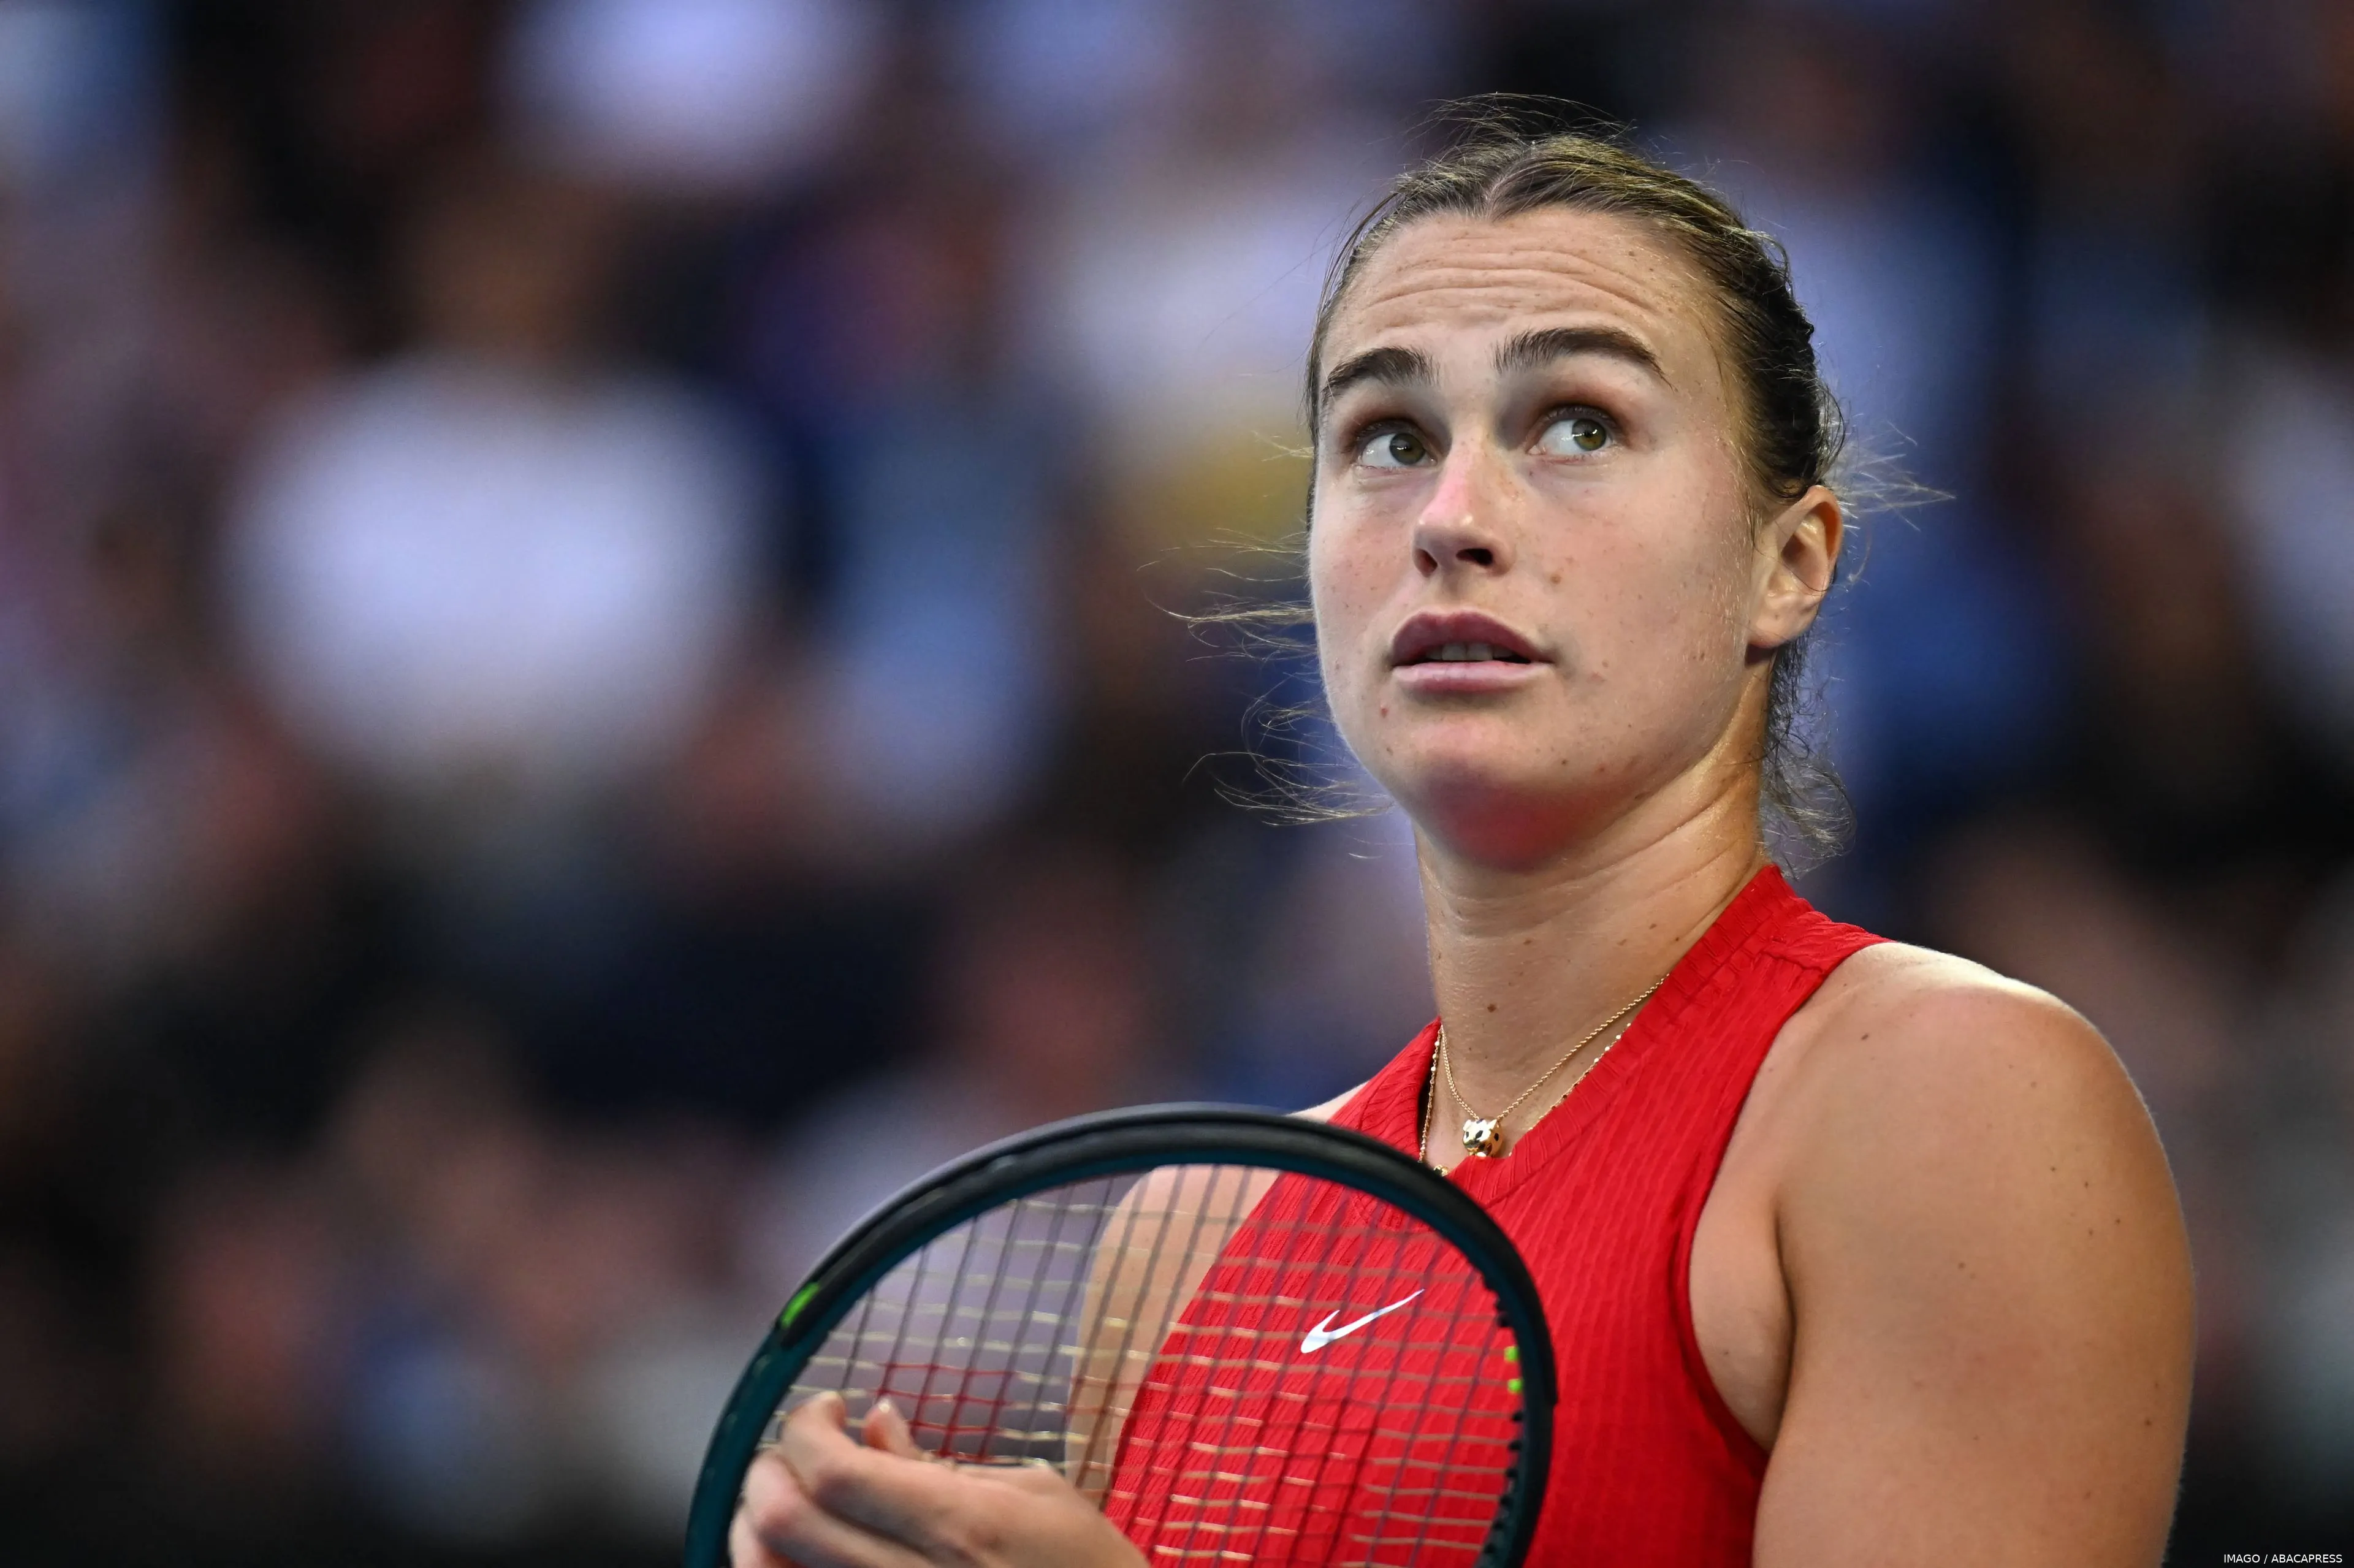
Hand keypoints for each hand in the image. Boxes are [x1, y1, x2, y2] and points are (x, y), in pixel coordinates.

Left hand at [731, 1393, 1145, 1567]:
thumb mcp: (1039, 1498)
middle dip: (770, 1469)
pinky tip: (801, 1551)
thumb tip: (877, 1423)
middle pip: (783, 1521)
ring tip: (789, 1499)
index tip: (829, 1408)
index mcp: (960, 1528)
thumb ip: (944, 1464)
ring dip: (757, 1527)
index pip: (833, 1470)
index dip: (806, 1427)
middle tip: (796, 1449)